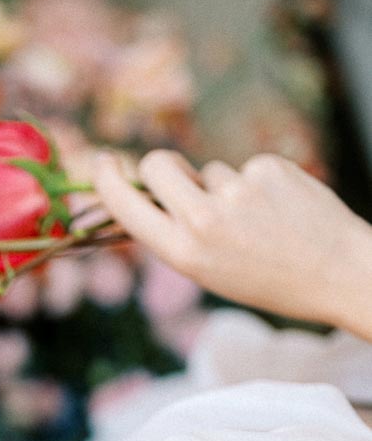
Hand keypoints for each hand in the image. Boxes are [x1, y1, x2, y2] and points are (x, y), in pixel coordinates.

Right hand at [93, 149, 371, 335]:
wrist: (339, 273)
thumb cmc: (270, 279)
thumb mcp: (210, 271)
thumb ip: (177, 234)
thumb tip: (150, 194)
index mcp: (184, 253)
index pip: (126, 205)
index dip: (106, 179)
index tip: (101, 161)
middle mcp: (204, 220)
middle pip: (158, 164)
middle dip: (163, 167)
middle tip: (183, 182)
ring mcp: (237, 190)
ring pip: (209, 171)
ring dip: (225, 188)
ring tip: (259, 220)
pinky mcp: (267, 168)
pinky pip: (246, 168)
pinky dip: (259, 184)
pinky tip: (282, 208)